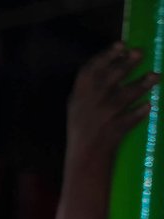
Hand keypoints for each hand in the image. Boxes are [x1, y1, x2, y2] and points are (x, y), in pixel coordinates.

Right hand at [65, 43, 158, 172]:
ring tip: (155, 76)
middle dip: (124, 65)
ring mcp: (101, 120)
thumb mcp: (78, 106)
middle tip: (140, 52)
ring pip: (122, 98)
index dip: (106, 56)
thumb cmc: (84, 127)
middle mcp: (89, 106)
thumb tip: (118, 59)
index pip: (90, 72)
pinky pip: (128, 120)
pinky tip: (149, 105)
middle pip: (108, 80)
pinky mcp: (112, 132)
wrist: (84, 158)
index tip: (121, 45)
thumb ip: (91, 86)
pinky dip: (139, 113)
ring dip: (140, 86)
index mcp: (78, 97)